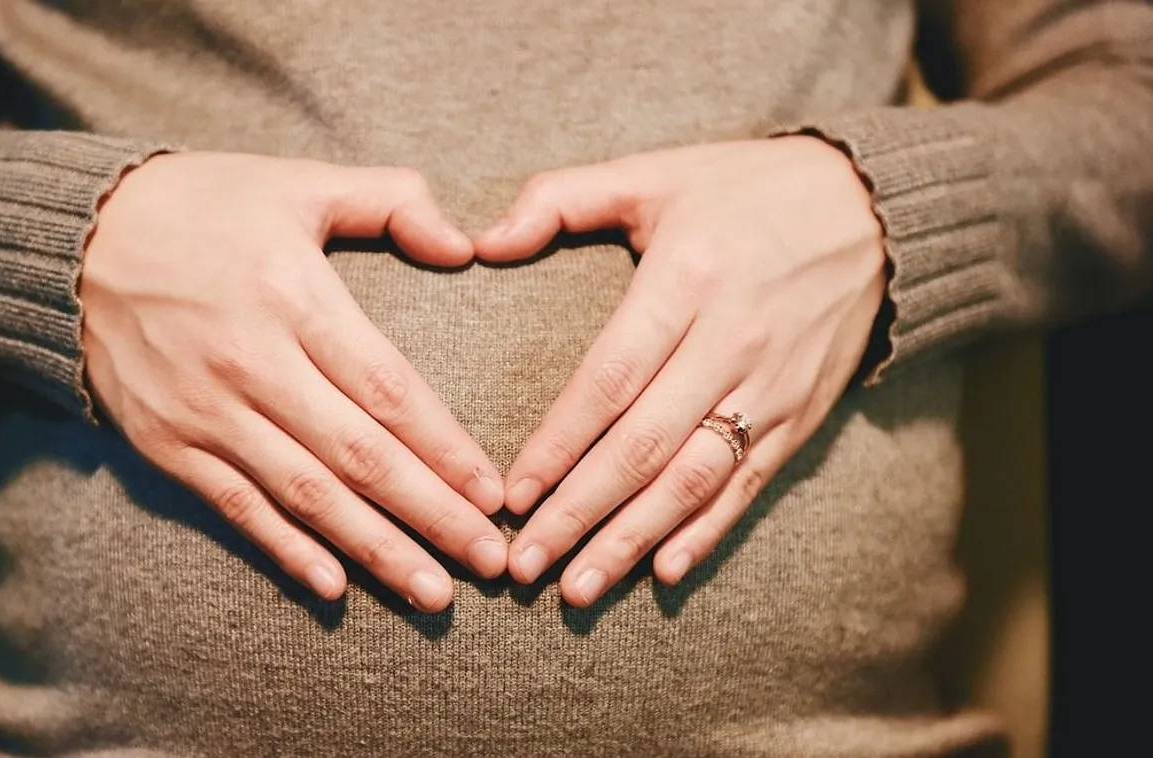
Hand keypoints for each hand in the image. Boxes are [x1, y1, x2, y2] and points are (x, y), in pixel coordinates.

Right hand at [81, 153, 506, 611]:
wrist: (74, 238)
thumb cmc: (202, 205)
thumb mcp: (298, 181)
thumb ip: (391, 200)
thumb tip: (465, 245)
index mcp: (293, 295)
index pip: (388, 390)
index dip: (446, 449)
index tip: (494, 495)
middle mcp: (251, 363)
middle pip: (359, 457)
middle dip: (432, 515)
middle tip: (489, 563)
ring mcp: (204, 411)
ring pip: (306, 496)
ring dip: (375, 550)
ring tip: (434, 592)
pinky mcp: (166, 444)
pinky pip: (236, 508)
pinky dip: (286, 550)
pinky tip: (335, 588)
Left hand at [475, 137, 886, 606]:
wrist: (874, 208)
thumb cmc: (745, 190)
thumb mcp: (654, 172)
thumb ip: (561, 199)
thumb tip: (481, 241)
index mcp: (687, 279)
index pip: (609, 379)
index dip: (558, 444)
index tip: (511, 495)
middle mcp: (732, 341)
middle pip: (644, 446)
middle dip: (579, 512)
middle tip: (525, 565)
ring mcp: (772, 385)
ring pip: (694, 479)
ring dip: (633, 540)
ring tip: (578, 589)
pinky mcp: (802, 414)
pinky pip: (750, 484)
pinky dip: (708, 532)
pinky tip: (664, 572)